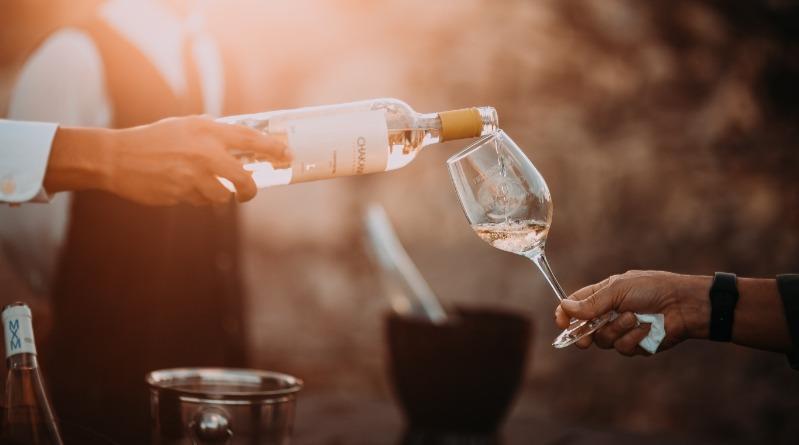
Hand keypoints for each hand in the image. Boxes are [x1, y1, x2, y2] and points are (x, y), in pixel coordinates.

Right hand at [45, 116, 291, 204]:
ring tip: (203, 184)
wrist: (118, 158)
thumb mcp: (186, 125)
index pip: (251, 140)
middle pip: (244, 180)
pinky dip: (198, 197)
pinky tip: (183, 186)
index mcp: (208, 131)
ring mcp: (193, 177)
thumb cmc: (155, 139)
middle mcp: (204, 154)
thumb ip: (213, 132)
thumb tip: (244, 141)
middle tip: (249, 190)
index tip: (287, 156)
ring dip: (219, 194)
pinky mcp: (181, 195)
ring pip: (222, 196)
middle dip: (251, 190)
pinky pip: (201, 201)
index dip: (273, 149)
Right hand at [554, 270, 710, 355]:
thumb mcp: (618, 290)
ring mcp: (622, 330)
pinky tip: (646, 328)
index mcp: (602, 295)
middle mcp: (609, 314)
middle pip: (585, 330)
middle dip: (584, 335)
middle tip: (585, 339)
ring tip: (634, 317)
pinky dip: (634, 338)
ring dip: (618, 330)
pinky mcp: (636, 344)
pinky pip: (624, 348)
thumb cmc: (652, 289)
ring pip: (604, 341)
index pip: (575, 306)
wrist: (684, 305)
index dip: (564, 314)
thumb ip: (591, 303)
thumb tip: (564, 306)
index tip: (561, 322)